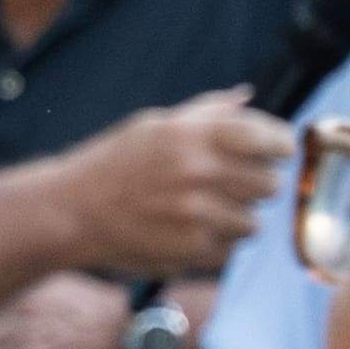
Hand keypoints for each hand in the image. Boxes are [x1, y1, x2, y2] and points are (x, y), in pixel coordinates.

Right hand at [44, 96, 291, 277]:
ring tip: (202, 212)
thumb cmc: (112, 164)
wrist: (69, 213)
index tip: (278, 152)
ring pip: (253, 222)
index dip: (280, 146)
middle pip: (269, 184)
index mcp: (193, 135)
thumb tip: (248, 98)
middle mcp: (198, 172)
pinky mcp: (190, 250)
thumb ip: (206, 112)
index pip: (269, 139)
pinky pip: (230, 250)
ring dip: (236, 219)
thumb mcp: (154, 125)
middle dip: (255, 185)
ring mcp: (196, 214)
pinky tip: (188, 233)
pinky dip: (216, 244)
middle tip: (229, 186)